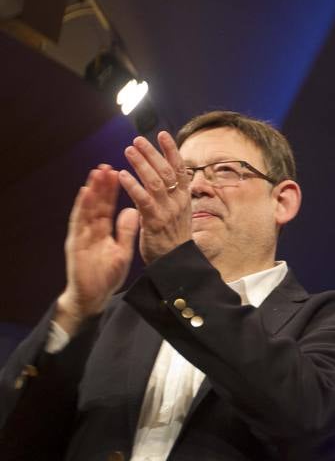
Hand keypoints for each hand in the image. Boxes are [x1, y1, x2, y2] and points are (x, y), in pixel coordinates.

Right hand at [54, 165, 139, 335]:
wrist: (93, 296)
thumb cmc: (107, 275)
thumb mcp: (122, 250)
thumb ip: (126, 231)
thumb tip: (133, 210)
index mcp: (103, 230)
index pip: (109, 206)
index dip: (113, 190)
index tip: (118, 172)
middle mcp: (91, 229)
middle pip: (97, 203)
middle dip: (102, 185)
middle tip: (107, 164)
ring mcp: (82, 235)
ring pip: (87, 208)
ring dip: (92, 190)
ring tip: (97, 171)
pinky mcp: (76, 243)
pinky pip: (79, 223)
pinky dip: (82, 207)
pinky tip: (85, 193)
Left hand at [118, 131, 192, 263]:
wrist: (175, 262)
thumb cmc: (172, 237)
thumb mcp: (177, 212)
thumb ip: (169, 195)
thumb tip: (161, 176)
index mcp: (184, 197)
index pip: (180, 168)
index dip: (172, 150)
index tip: (162, 134)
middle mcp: (178, 201)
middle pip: (167, 171)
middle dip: (152, 153)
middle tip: (137, 140)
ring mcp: (168, 211)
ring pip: (156, 182)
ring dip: (141, 165)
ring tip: (128, 151)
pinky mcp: (154, 221)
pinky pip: (143, 200)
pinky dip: (132, 186)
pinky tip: (121, 175)